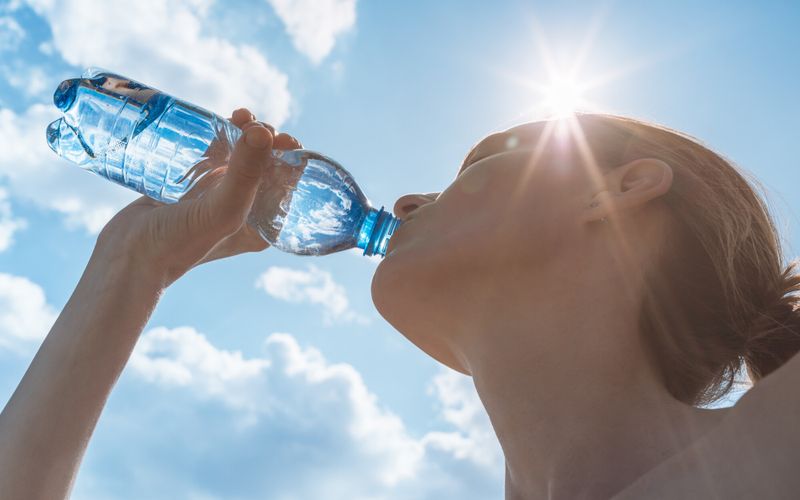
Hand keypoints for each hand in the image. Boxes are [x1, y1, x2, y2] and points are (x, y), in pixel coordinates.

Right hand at [96, 108, 301, 287]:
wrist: (127, 257)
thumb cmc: (179, 243)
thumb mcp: (222, 209)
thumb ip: (245, 173)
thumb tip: (265, 131)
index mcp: (261, 224)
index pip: (286, 185)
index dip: (288, 157)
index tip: (280, 137)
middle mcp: (242, 211)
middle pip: (263, 166)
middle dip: (264, 139)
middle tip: (251, 122)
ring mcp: (214, 197)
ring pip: (237, 157)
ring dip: (242, 133)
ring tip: (238, 115)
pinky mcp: (190, 186)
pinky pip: (210, 156)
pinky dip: (216, 137)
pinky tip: (216, 121)